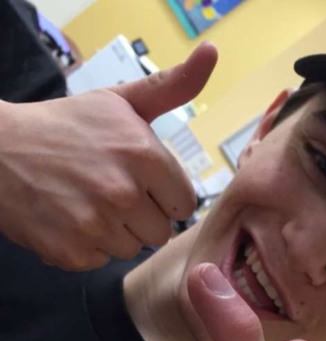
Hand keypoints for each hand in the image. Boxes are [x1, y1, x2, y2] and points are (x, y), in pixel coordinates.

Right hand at [0, 43, 216, 269]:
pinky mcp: (69, 251)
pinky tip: (68, 219)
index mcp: (144, 155)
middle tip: (110, 192)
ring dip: (114, 232)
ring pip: (131, 248)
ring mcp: (94, 225)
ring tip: (88, 203)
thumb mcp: (121, 101)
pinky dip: (86, 246)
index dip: (164, 196)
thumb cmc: (67, 126)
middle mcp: (123, 192)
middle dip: (141, 216)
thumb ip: (172, 86)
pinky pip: (99, 260)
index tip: (142, 183)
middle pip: (160, 232)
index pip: (184, 204)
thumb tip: (213, 50)